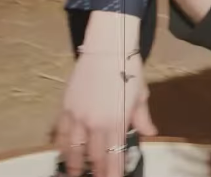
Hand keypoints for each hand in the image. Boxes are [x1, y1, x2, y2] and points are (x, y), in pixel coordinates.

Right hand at [54, 52, 155, 176]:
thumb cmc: (129, 68)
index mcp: (117, 121)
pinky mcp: (66, 107)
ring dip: (75, 165)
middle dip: (96, 172)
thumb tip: (150, 133)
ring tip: (75, 174)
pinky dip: (61, 146)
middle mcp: (96, 123)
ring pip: (74, 150)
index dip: (113, 174)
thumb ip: (142, 117)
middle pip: (94, 156)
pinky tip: (63, 153)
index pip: (114, 156)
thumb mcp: (141, 93)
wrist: (108, 46)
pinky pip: (60, 133)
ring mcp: (78, 116)